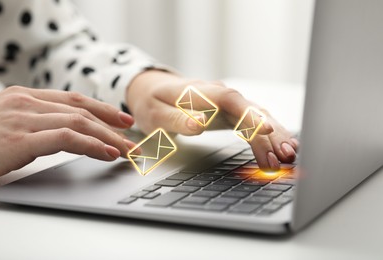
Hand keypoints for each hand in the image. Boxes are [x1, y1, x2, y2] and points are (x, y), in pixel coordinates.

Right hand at [0, 86, 138, 177]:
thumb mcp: (8, 126)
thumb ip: (35, 125)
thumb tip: (66, 134)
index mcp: (23, 97)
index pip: (73, 100)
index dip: (102, 109)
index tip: (121, 120)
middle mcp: (25, 102)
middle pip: (81, 111)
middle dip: (112, 126)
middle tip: (133, 139)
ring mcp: (21, 118)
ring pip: (79, 123)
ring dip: (109, 138)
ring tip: (127, 151)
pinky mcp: (19, 138)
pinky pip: (67, 138)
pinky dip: (92, 145)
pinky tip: (108, 153)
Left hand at [127, 71, 297, 169]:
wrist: (154, 90)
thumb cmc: (153, 102)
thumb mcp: (156, 113)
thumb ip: (177, 119)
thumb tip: (199, 124)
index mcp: (201, 92)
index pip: (230, 100)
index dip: (249, 113)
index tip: (265, 128)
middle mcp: (219, 95)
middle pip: (251, 109)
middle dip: (270, 132)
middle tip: (284, 156)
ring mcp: (227, 104)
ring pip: (257, 116)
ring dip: (274, 136)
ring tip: (288, 157)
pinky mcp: (231, 113)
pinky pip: (253, 124)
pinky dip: (267, 137)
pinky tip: (280, 150)